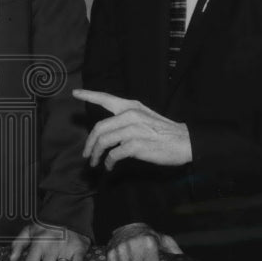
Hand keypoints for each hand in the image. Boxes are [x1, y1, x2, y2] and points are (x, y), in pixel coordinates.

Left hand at [75, 89, 191, 169]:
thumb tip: (107, 132)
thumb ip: (125, 119)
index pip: (106, 99)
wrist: (186, 141)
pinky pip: (114, 155)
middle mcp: (130, 115)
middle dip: (89, 143)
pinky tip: (110, 166)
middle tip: (86, 154)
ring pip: (104, 141)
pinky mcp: (136, 145)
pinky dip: (109, 162)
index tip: (75, 93)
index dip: (89, 95)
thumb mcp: (145, 117)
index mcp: (131, 106)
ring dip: (96, 155)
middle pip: (99, 128)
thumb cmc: (164, 131)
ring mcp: (133, 130)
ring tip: (95, 163)